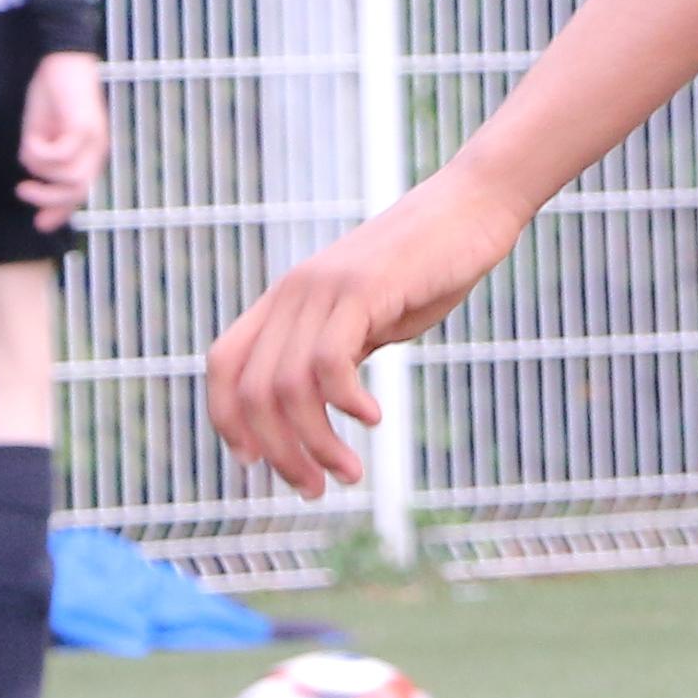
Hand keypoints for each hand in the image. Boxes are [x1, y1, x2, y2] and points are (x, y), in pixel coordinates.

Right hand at [18, 50, 109, 228]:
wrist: (62, 61)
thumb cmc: (51, 96)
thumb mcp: (42, 135)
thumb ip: (41, 161)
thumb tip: (30, 186)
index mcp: (89, 155)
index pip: (79, 193)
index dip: (61, 212)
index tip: (40, 224)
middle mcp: (96, 151)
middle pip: (77, 192)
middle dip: (48, 199)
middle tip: (22, 190)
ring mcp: (94, 140)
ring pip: (68, 177)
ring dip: (40, 169)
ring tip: (28, 148)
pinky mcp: (85, 127)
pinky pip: (60, 155)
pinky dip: (41, 150)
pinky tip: (35, 135)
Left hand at [206, 174, 528, 492]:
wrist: (473, 208)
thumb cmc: (430, 267)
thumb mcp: (372, 317)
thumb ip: (338, 352)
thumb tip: (319, 407)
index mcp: (287, 299)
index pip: (225, 364)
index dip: (228, 419)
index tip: (256, 463)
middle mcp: (293, 292)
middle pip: (251, 390)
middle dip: (279, 452)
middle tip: (315, 489)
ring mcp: (324, 288)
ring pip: (287, 386)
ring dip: (316, 443)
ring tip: (349, 472)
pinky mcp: (362, 288)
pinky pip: (330, 361)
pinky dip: (344, 403)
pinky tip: (374, 418)